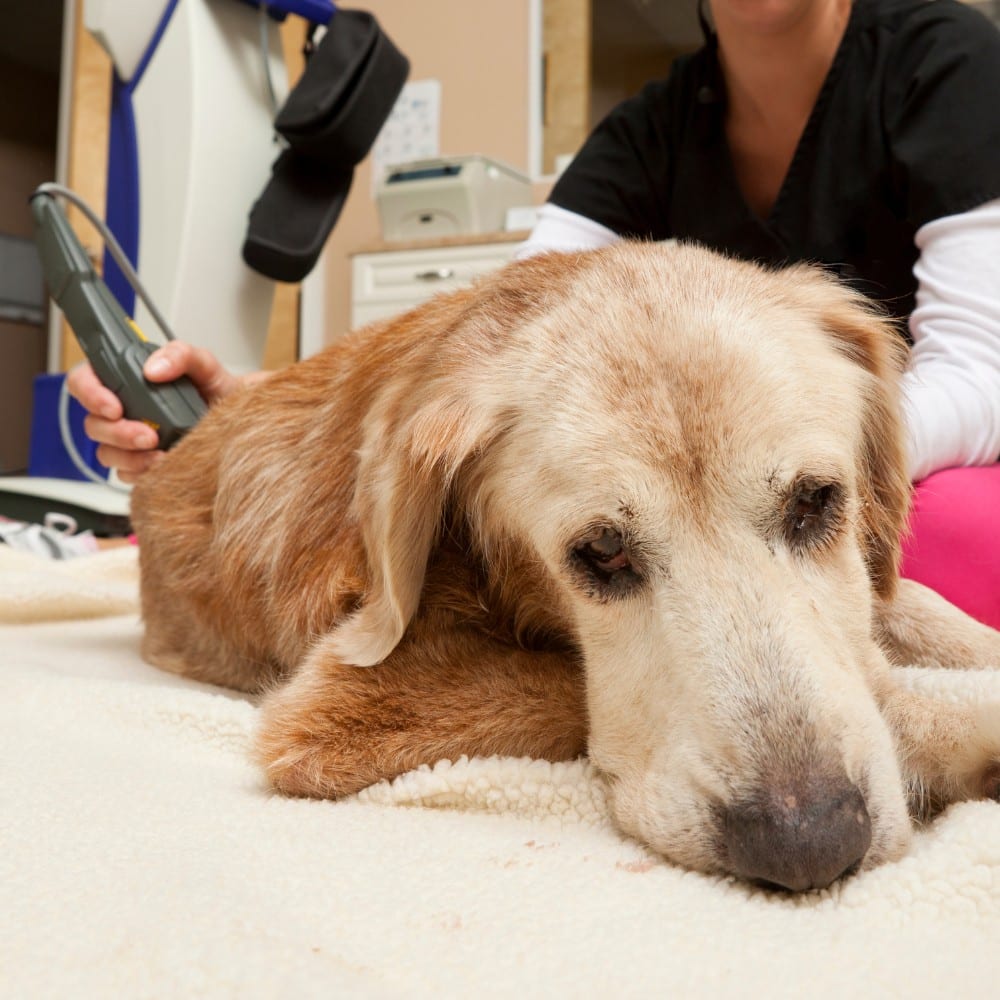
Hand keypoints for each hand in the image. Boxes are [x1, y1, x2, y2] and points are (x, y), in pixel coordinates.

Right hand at [67, 341, 251, 483]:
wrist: (240, 424)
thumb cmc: (217, 393)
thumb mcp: (205, 365)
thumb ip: (180, 355)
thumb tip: (153, 369)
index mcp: (127, 380)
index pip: (85, 380)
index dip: (90, 393)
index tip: (114, 407)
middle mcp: (123, 410)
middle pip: (93, 423)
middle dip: (117, 432)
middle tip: (148, 435)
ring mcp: (129, 440)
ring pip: (106, 453)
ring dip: (129, 457)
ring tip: (160, 455)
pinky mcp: (141, 464)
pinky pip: (126, 474)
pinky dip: (142, 473)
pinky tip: (163, 466)